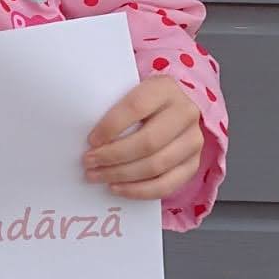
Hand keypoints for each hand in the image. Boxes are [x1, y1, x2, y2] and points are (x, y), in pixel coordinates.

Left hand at [84, 74, 203, 199]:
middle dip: (113, 156)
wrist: (172, 110)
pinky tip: (118, 188)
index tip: (91, 140)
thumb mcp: (128, 92)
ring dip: (122, 175)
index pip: (136, 107)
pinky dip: (139, 191)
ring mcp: (193, 140)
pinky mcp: (193, 164)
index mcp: (165, 88)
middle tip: (88, 162)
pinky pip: (167, 185)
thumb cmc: (140, 103)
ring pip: (156, 166)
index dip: (111, 126)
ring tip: (97, 176)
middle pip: (148, 142)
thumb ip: (111, 105)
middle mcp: (185, 113)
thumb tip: (84, 135)